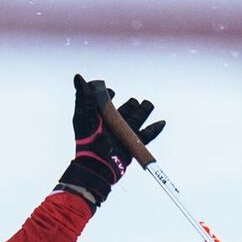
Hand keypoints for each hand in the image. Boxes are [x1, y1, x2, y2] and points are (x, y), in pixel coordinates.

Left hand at [57, 74, 163, 208]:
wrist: (97, 163)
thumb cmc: (88, 140)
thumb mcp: (84, 115)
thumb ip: (84, 96)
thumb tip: (79, 77)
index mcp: (100, 118)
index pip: (104, 104)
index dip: (107, 97)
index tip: (110, 92)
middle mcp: (112, 125)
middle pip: (124, 111)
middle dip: (131, 105)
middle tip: (134, 101)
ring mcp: (123, 135)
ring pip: (136, 120)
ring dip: (143, 111)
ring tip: (148, 104)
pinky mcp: (132, 145)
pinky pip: (146, 135)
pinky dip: (154, 129)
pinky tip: (161, 122)